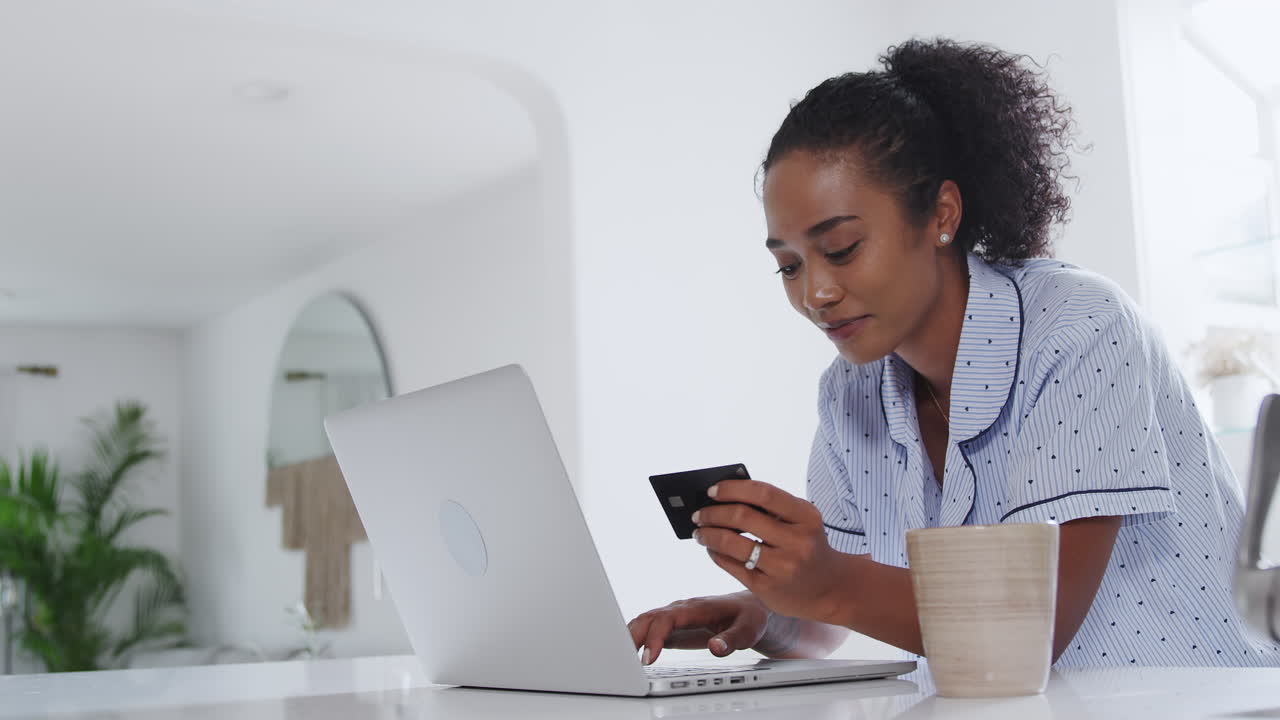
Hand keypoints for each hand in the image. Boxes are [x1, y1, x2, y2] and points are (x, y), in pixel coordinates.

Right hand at [626, 593, 770, 664]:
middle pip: (649, 618)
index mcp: (697, 608)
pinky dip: (637, 639)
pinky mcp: (675, 627)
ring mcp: (676, 617)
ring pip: (646, 622)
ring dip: (631, 637)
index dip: (654, 637)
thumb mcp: (749, 630)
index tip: (648, 658)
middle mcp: (682, 609)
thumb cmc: (751, 617)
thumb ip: (732, 639)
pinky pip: (650, 630)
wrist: (753, 610)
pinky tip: (629, 653)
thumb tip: (715, 647)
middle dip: (632, 636)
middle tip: (622, 660)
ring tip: (620, 658)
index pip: (667, 618)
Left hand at [692, 478, 851, 622]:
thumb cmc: (807, 546)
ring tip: (700, 532)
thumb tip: (723, 497)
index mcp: (806, 517)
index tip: (712, 490)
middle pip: (743, 518)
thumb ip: (771, 508)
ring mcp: (783, 567)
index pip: (763, 494)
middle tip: (699, 514)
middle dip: (713, 513)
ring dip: (709, 535)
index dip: (733, 489)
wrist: (830, 589)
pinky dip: (716, 554)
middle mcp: (797, 542)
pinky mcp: (768, 588)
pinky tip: (711, 548)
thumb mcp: (801, 522)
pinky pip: (732, 566)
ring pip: (733, 544)